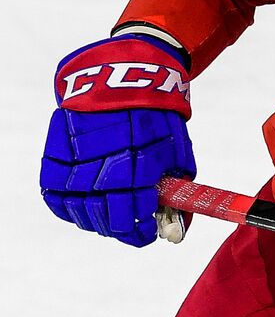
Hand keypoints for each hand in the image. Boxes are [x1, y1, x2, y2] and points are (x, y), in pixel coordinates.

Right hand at [40, 34, 195, 246]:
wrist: (124, 81)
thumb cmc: (158, 120)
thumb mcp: (178, 156)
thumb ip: (177, 196)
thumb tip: (176, 232)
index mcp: (137, 174)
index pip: (133, 224)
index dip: (141, 235)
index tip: (147, 233)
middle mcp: (102, 174)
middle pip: (106, 223)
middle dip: (123, 229)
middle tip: (130, 223)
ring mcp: (74, 169)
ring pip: (80, 214)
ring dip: (97, 220)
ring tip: (109, 210)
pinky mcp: (54, 160)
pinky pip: (55, 199)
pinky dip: (69, 207)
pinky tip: (84, 202)